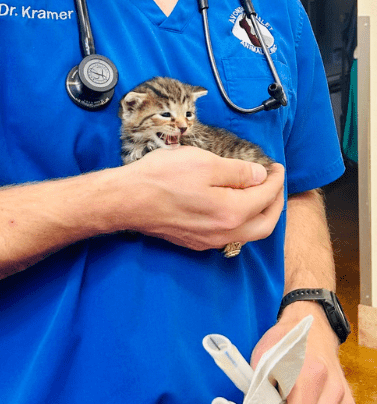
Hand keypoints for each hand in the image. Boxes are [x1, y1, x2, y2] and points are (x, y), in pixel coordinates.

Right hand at [118, 146, 283, 250]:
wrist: (127, 199)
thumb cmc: (162, 177)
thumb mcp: (204, 162)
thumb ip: (237, 171)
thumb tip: (260, 176)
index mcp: (231, 212)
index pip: (266, 196)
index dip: (276, 179)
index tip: (276, 166)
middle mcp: (224, 233)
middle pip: (265, 223)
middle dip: (275, 202)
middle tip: (275, 182)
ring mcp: (208, 241)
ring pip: (247, 232)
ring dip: (259, 213)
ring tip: (257, 192)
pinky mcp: (193, 241)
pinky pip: (228, 234)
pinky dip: (239, 220)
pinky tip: (231, 205)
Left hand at [251, 302, 355, 403]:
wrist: (312, 322)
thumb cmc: (286, 339)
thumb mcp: (264, 355)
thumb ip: (260, 383)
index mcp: (308, 375)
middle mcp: (330, 386)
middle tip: (284, 402)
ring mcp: (341, 394)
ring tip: (295, 399)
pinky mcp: (348, 399)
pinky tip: (310, 401)